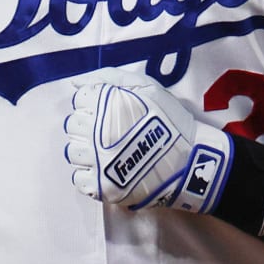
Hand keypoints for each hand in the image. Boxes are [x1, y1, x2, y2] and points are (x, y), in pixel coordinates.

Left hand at [64, 71, 232, 212]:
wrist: (190, 161)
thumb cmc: (170, 121)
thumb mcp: (147, 87)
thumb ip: (109, 77)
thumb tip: (76, 81)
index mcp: (105, 105)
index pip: (80, 98)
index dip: (95, 102)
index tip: (111, 110)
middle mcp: (95, 133)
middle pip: (73, 124)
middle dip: (88, 124)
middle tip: (111, 130)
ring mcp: (97, 162)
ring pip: (73, 151)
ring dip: (86, 149)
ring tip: (109, 150)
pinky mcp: (102, 186)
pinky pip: (80, 178)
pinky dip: (89, 173)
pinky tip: (107, 168)